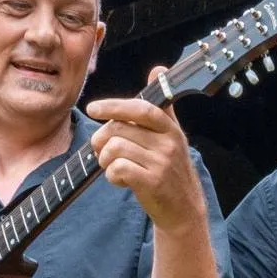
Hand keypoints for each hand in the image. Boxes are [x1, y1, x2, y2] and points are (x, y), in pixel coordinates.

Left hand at [86, 79, 205, 233]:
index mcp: (170, 128)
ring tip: (113, 166)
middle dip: (101, 140)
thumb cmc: (170, 170)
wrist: (183, 208)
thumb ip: (162, 107)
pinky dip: (111, 175)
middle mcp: (168, 142)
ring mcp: (162, 162)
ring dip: (105, 159)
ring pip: (115, 149)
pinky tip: (119, 179)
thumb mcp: (171, 135)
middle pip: (119, 130)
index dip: (114, 106)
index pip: (140, 108)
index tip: (93, 108)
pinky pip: (118, 169)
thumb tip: (159, 69)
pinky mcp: (153, 182)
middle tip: (102, 151)